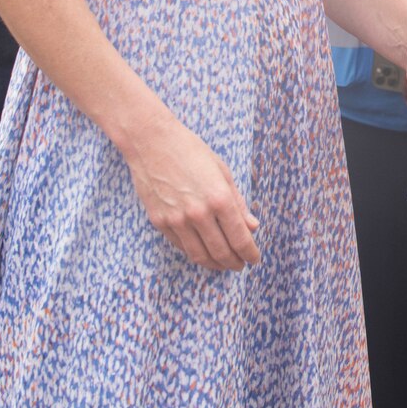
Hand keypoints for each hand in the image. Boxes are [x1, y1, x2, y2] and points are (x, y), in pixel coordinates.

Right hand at [123, 115, 261, 270]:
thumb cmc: (190, 151)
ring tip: (224, 264)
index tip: (254, 258)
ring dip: (216, 265)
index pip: (240, 238)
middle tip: (241, 264)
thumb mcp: (222, 172)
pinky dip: (195, 253)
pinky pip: (181, 246)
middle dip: (235, 262)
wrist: (151, 142)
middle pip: (222, 252)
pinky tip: (203, 252)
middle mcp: (199, 213)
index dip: (250, 253)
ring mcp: (177, 220)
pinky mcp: (160, 222)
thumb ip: (238, 203)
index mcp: (219, 198)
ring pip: (200, 255)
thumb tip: (253, 227)